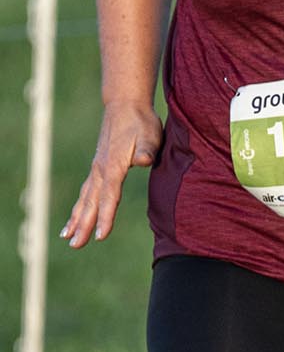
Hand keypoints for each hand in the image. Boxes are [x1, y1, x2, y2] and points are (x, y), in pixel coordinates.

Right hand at [62, 100, 161, 247]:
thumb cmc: (141, 123)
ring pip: (84, 199)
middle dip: (83, 225)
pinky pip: (86, 192)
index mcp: (113, 166)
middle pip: (91, 203)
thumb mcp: (149, 135)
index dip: (105, 217)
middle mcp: (100, 170)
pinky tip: (74, 218)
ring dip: (76, 219)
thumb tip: (143, 160)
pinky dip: (79, 206)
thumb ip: (146, 150)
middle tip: (75, 245)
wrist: (126, 106)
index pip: (109, 197)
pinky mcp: (98, 167)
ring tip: (67, 237)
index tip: (100, 236)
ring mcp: (97, 169)